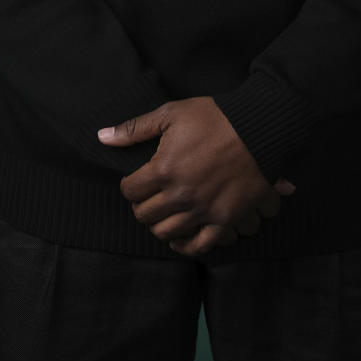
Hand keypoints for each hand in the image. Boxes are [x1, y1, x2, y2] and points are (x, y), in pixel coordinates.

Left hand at [97, 97, 296, 257]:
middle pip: (144, 215)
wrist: (258, 128)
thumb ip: (135, 129)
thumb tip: (102, 137)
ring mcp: (202, 210)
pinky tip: (181, 237)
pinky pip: (199, 246)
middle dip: (142, 206)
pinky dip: (185, 246)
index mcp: (163, 169)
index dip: (129, 185)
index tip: (136, 181)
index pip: (130, 190)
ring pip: (166, 233)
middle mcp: (180, 194)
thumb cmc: (214, 117)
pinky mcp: (224, 220)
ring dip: (160, 224)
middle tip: (149, 197)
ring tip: (165, 213)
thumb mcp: (171, 114)